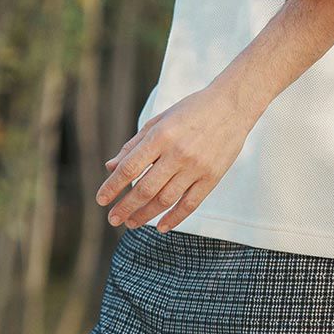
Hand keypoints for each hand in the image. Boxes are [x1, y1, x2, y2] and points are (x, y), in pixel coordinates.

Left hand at [96, 83, 254, 230]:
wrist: (232, 106)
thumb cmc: (191, 110)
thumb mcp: (159, 120)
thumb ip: (135, 144)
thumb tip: (111, 167)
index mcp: (160, 136)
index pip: (129, 168)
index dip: (113, 187)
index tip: (101, 200)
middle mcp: (177, 153)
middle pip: (145, 188)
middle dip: (126, 207)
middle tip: (113, 219)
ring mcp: (196, 167)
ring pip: (165, 199)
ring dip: (145, 215)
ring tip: (131, 224)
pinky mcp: (211, 177)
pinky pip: (190, 204)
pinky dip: (175, 218)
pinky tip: (161, 227)